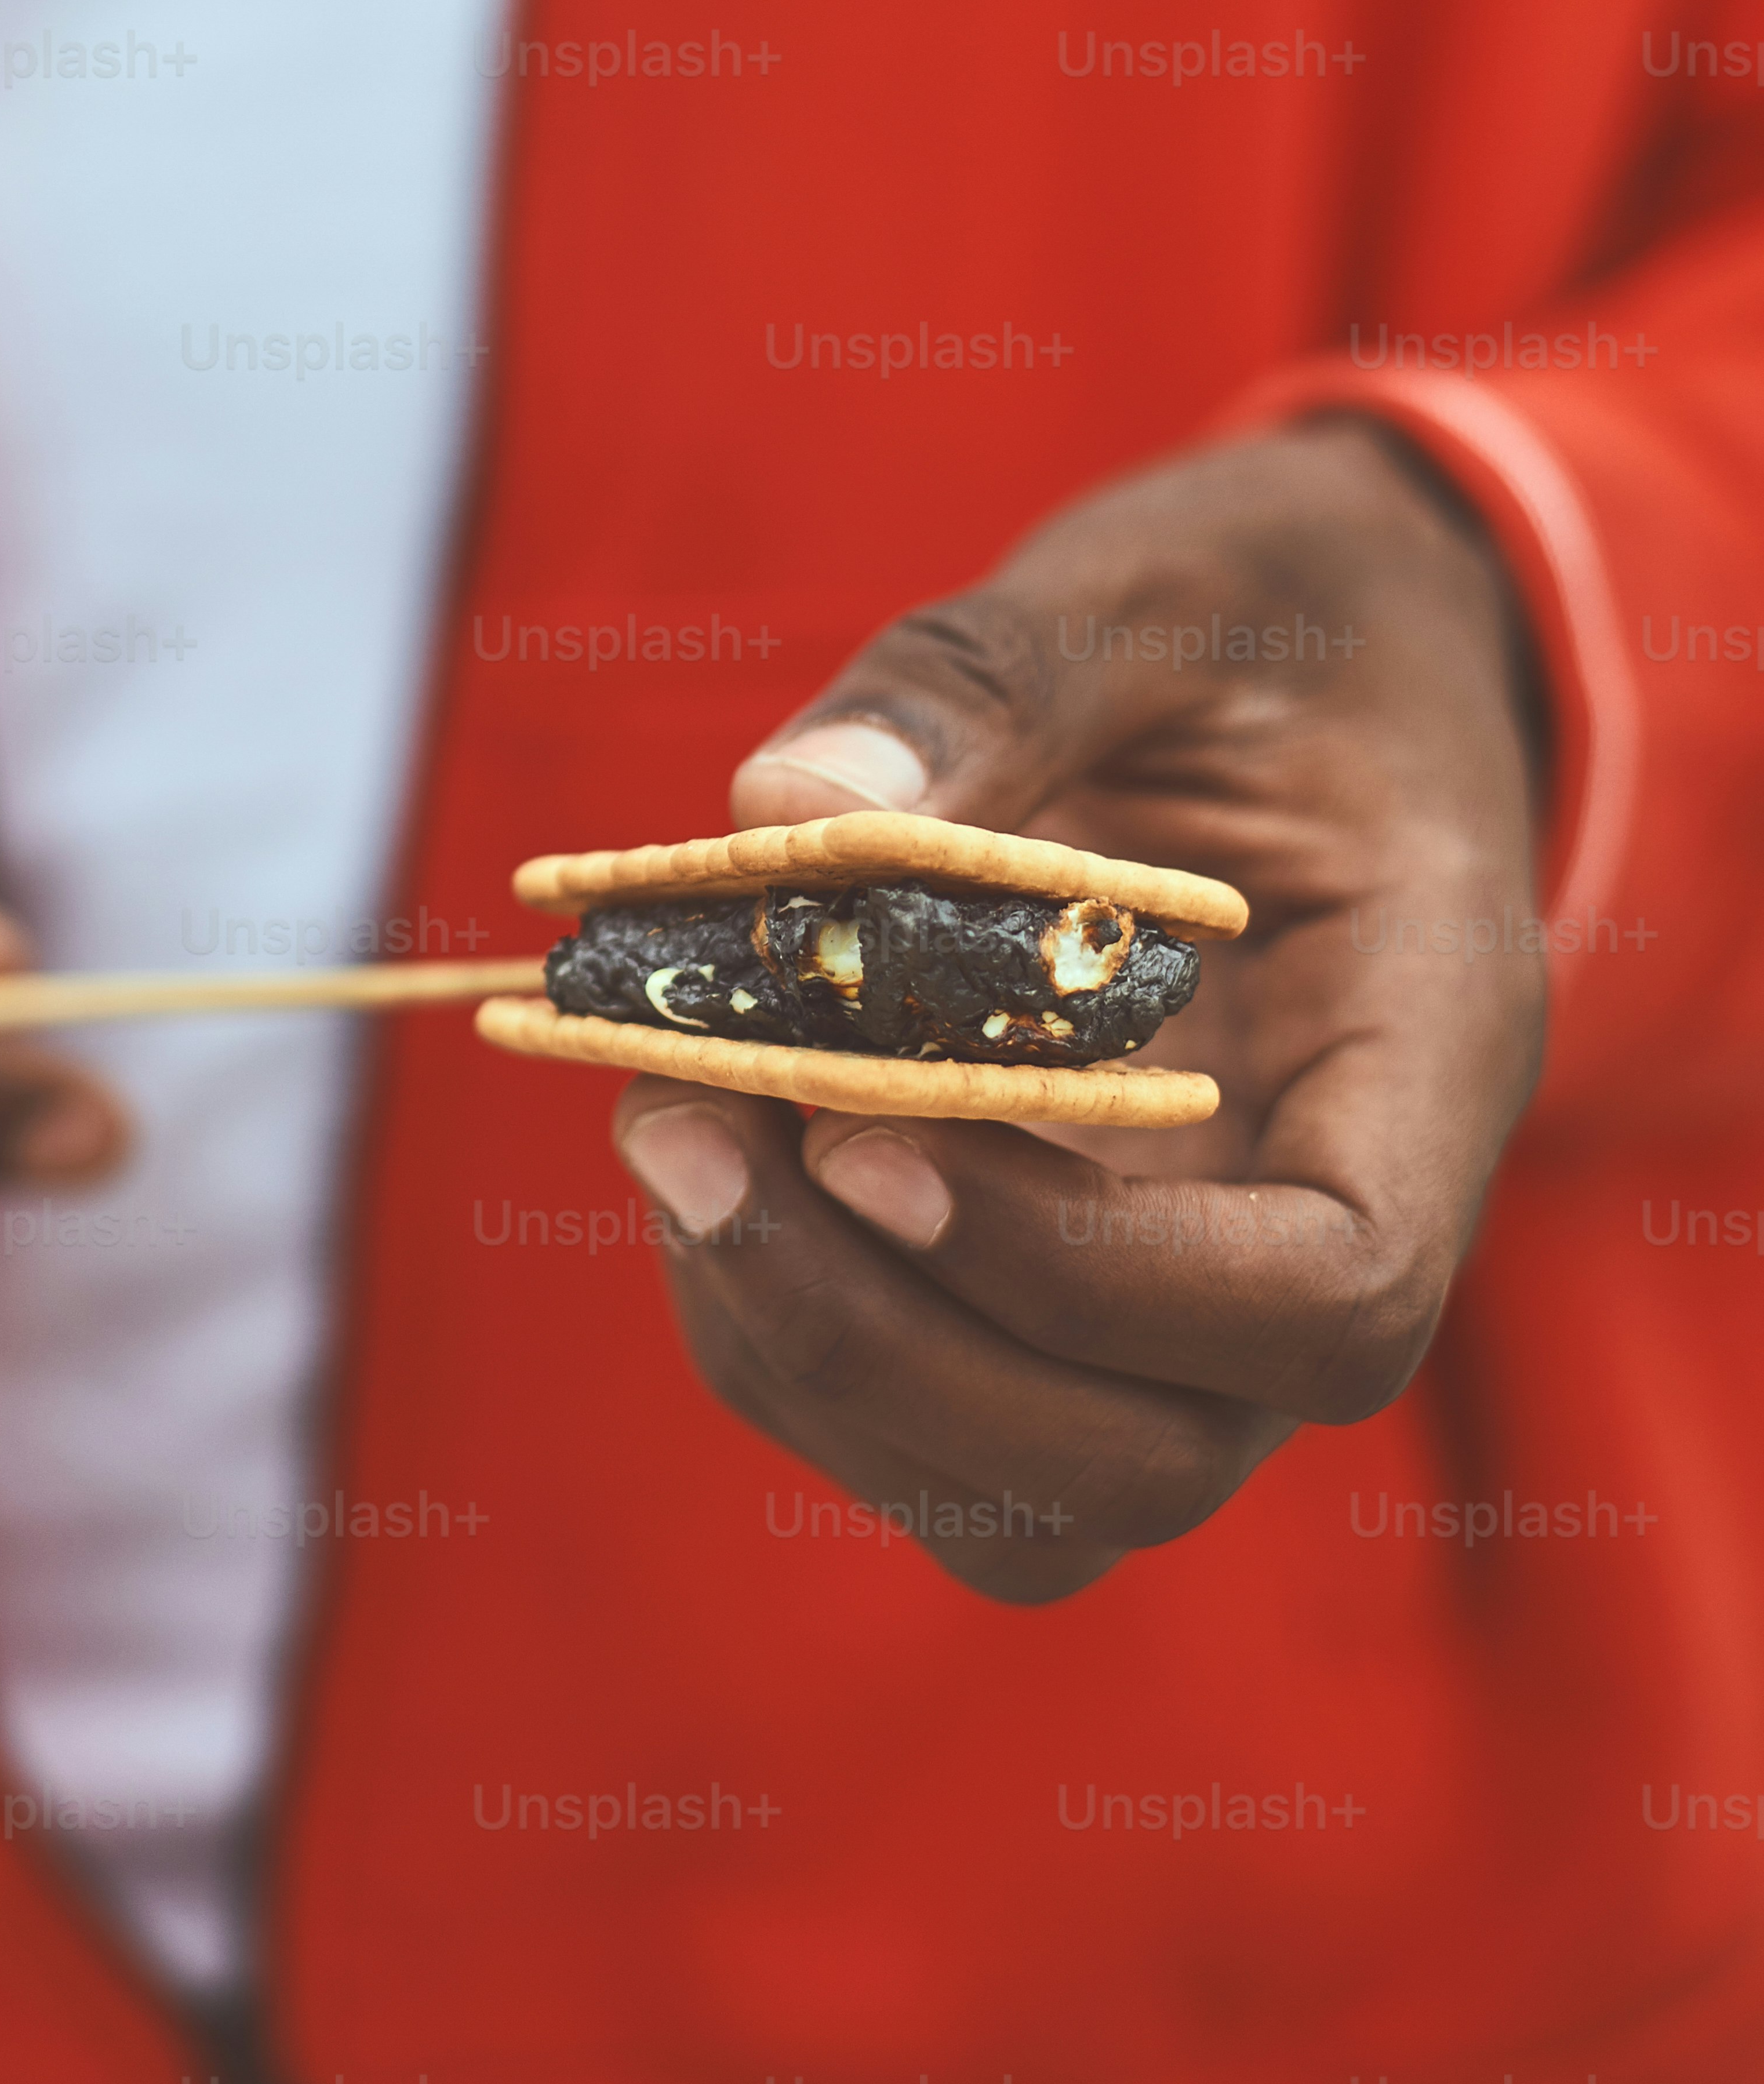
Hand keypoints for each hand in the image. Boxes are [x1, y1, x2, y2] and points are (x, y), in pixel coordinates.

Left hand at [609, 421, 1547, 1602]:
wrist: (1320, 652)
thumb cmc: (1273, 609)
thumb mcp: (1153, 592)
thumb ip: (989, 682)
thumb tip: (781, 802)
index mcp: (1422, 1055)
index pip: (1329, 1298)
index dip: (1086, 1273)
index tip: (871, 1127)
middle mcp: (1321, 1221)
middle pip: (1144, 1459)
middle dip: (886, 1341)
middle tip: (687, 1127)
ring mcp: (1193, 1290)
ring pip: (1022, 1491)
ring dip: (808, 1347)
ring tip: (662, 1117)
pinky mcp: (1065, 1283)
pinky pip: (931, 1410)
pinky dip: (781, 1310)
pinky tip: (696, 1123)